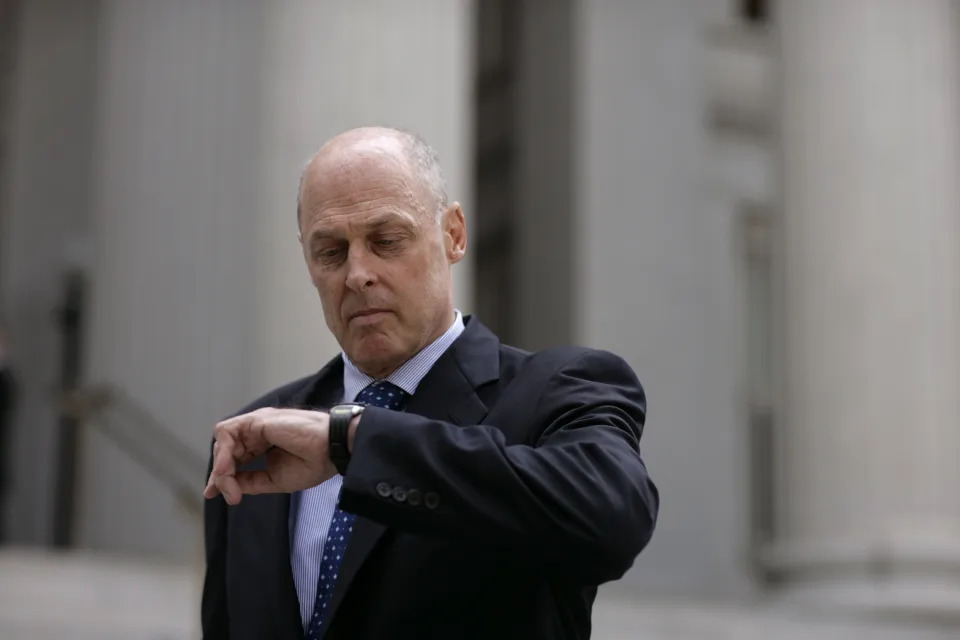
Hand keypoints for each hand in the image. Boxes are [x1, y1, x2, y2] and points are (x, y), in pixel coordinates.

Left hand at [203, 407, 336, 504]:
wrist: (331, 450)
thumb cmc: (313, 463)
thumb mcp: (275, 480)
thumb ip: (251, 481)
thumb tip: (228, 487)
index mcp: (264, 443)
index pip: (234, 457)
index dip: (222, 475)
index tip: (214, 493)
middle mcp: (257, 432)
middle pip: (226, 450)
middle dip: (222, 475)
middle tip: (230, 495)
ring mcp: (256, 424)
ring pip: (224, 441)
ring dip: (222, 467)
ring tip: (230, 487)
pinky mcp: (256, 420)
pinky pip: (227, 433)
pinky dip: (223, 453)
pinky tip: (228, 470)